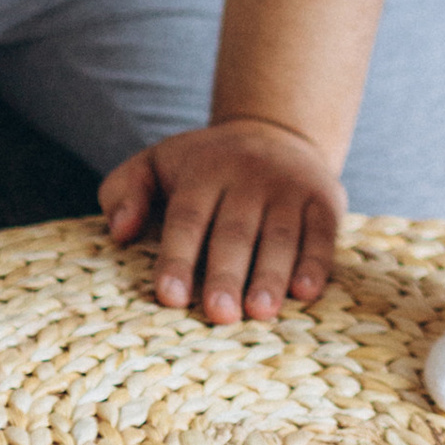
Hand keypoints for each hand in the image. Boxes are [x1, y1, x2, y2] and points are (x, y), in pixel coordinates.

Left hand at [98, 115, 344, 321]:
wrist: (277, 131)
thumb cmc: (205, 165)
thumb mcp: (157, 162)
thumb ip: (124, 191)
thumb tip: (119, 232)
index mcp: (204, 170)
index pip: (187, 216)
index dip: (178, 256)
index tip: (169, 296)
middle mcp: (250, 175)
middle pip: (235, 231)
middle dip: (226, 274)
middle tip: (218, 314)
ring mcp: (290, 186)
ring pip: (281, 235)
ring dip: (271, 274)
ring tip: (260, 312)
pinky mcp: (325, 199)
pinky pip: (322, 233)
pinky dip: (316, 263)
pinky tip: (305, 292)